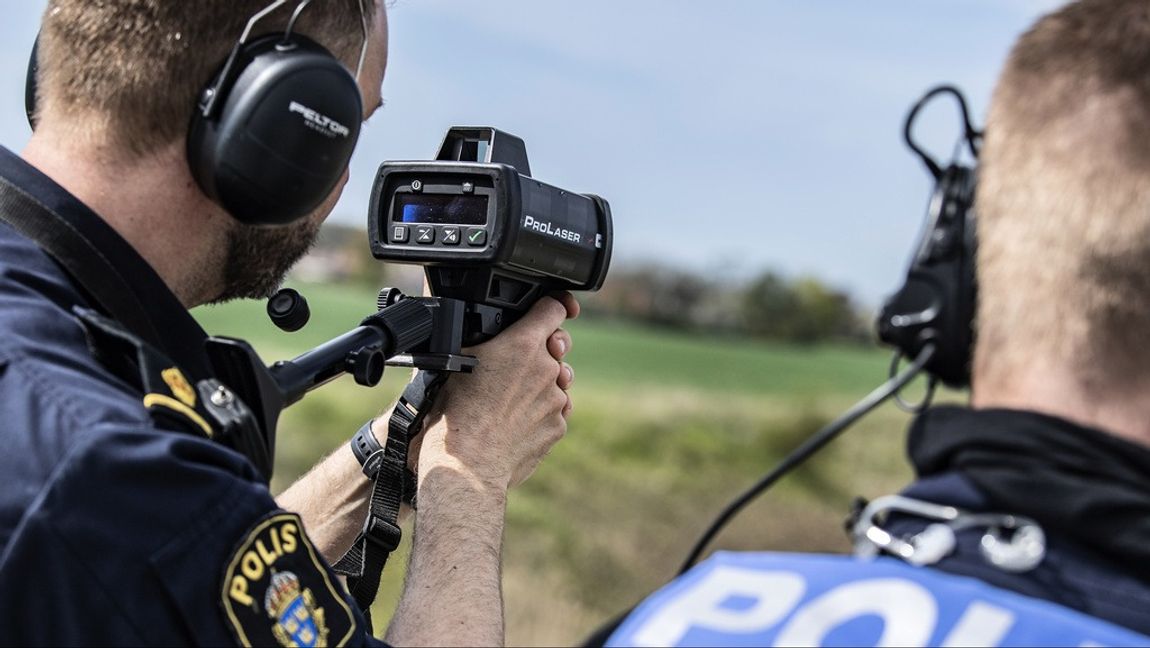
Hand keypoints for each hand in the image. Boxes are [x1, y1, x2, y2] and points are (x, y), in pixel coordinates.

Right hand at [416, 293, 579, 491]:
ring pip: (557, 381)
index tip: (551, 309)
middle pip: (557, 346)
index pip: (554, 307)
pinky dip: (541, 412)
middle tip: (518, 363)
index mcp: (523, 343)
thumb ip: (488, 338)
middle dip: (544, 349)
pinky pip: (556, 411)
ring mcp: (557, 399)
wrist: (467, 464)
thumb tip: (489, 330)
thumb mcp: (458, 359)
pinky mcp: (558, 426)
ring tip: (510, 399)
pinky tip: (516, 421)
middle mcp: (547, 368)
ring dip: (542, 383)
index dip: (552, 305)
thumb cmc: (455, 413)